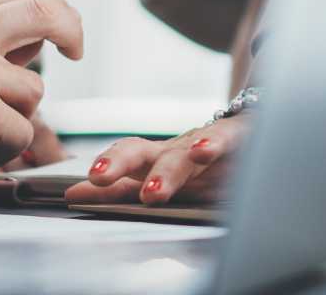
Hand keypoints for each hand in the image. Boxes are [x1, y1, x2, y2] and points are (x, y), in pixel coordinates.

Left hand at [65, 114, 249, 206]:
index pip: (119, 164)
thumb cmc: (202, 162)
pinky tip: (202, 152)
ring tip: (152, 192)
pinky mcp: (236, 136)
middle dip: (117, 163)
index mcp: (154, 160)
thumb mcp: (162, 178)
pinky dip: (212, 144)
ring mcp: (202, 143)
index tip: (73, 193)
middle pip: (141, 151)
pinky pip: (224, 138)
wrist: (253, 131)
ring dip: (165, 173)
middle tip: (98, 178)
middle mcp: (173, 149)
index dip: (98, 176)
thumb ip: (121, 190)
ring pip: (180, 155)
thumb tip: (72, 194)